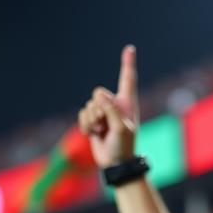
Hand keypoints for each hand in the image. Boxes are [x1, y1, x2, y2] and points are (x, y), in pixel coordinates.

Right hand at [78, 44, 137, 168]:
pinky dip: (85, 125)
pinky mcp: (93, 121)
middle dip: (98, 109)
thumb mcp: (121, 129)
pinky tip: (93, 134)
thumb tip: (99, 96)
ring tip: (102, 132)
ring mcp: (103, 112)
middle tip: (105, 125)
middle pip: (98, 93)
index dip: (128, 63)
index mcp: (127, 102)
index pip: (128, 79)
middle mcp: (115, 104)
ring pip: (89, 106)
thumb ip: (111, 111)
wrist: (115, 163)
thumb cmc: (123, 147)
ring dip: (92, 121)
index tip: (130, 48)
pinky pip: (82, 115)